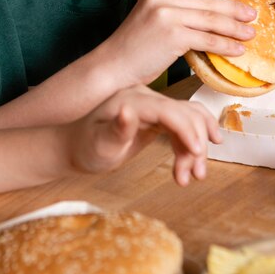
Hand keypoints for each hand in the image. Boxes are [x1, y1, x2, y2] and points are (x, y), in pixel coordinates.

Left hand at [68, 85, 220, 185]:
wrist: (76, 147)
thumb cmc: (85, 147)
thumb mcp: (99, 144)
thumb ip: (117, 129)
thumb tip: (129, 112)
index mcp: (131, 99)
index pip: (168, 110)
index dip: (187, 129)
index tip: (196, 153)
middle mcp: (145, 97)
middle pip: (184, 113)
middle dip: (195, 144)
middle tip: (194, 176)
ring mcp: (152, 105)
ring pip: (189, 117)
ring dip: (197, 144)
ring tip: (195, 175)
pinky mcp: (156, 116)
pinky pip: (183, 123)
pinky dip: (192, 141)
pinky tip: (196, 158)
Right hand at [99, 0, 257, 86]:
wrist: (113, 66)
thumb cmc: (132, 47)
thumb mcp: (149, 16)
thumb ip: (171, 8)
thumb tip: (202, 12)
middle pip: (209, 0)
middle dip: (234, 8)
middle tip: (252, 15)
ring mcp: (167, 15)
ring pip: (212, 20)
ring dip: (235, 28)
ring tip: (250, 34)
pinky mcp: (173, 36)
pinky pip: (208, 40)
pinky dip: (226, 46)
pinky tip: (237, 51)